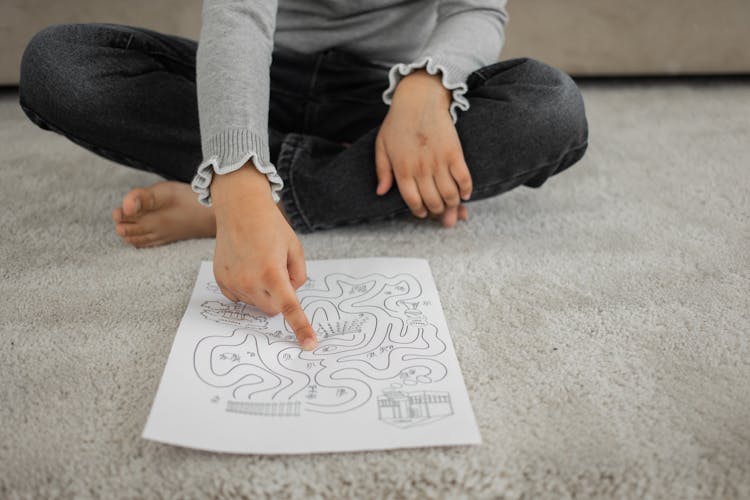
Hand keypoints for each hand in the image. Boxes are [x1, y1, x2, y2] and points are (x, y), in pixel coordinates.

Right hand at [210, 162, 316, 349]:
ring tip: (259, 263)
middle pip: (272, 309)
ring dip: (261, 292)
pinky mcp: (221, 280)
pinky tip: (245, 267)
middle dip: (279, 298)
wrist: (240, 209)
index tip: (309, 345)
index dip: (301, 328)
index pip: (289, 308)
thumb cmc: (270, 226)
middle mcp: (250, 281)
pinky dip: (246, 288)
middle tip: (277, 272)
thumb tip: (291, 293)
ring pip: (255, 304)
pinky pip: (239, 297)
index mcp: (272, 272)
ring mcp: (233, 282)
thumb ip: (298, 275)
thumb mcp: (294, 248)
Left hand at [375, 69, 472, 227]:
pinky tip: (466, 194)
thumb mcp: (382, 146)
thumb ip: (382, 171)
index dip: (419, 211)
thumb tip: (381, 193)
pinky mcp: (454, 152)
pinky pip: (464, 178)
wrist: (419, 98)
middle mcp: (421, 169)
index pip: (412, 201)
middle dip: (438, 212)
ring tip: (453, 206)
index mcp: (402, 169)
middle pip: (433, 201)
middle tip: (440, 212)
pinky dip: (466, 190)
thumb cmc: (398, 122)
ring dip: (453, 205)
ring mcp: (439, 161)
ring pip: (449, 194)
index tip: (423, 213)